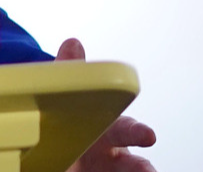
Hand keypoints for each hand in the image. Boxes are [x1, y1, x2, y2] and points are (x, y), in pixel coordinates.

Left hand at [57, 39, 156, 171]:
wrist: (54, 144)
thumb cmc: (71, 120)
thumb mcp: (66, 98)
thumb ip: (69, 74)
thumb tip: (73, 43)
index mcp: (107, 128)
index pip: (126, 129)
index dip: (138, 132)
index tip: (149, 135)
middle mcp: (111, 153)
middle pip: (132, 162)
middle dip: (141, 167)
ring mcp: (104, 171)